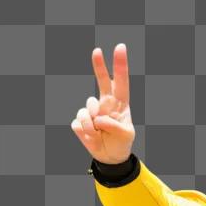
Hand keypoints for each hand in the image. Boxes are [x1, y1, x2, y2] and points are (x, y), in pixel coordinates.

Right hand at [70, 43, 135, 164]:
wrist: (110, 157)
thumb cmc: (121, 143)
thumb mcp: (125, 136)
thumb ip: (115, 126)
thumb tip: (99, 118)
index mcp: (119, 104)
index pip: (120, 82)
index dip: (119, 66)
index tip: (120, 48)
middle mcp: (104, 103)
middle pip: (101, 81)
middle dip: (99, 66)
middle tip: (97, 50)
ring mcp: (91, 111)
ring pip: (87, 108)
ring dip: (92, 124)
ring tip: (99, 133)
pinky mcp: (80, 121)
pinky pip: (79, 122)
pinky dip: (86, 132)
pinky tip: (92, 137)